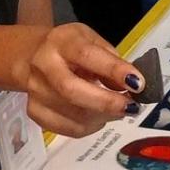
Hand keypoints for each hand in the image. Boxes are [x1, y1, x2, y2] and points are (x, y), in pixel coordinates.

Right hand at [18, 23, 142, 137]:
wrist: (32, 55)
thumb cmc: (69, 47)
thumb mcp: (92, 41)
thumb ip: (111, 60)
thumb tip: (131, 85)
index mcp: (61, 41)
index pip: (86, 56)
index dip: (114, 70)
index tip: (138, 83)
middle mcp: (44, 65)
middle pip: (72, 90)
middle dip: (106, 102)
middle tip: (131, 107)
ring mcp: (36, 91)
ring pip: (72, 114)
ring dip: (103, 116)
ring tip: (118, 110)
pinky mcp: (35, 111)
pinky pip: (67, 128)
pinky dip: (89, 127)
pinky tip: (98, 118)